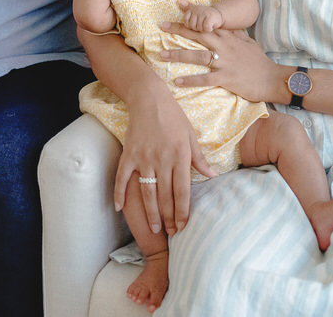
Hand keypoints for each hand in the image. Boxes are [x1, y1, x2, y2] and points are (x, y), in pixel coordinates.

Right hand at [114, 91, 215, 236]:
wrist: (149, 97)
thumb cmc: (173, 115)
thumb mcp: (191, 135)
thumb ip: (199, 158)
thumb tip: (212, 176)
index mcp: (180, 155)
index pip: (182, 190)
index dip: (183, 211)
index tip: (184, 226)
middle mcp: (162, 159)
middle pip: (165, 195)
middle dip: (169, 217)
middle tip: (171, 234)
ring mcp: (143, 158)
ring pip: (147, 192)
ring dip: (151, 212)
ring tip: (155, 228)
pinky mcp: (129, 154)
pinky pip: (122, 178)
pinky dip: (120, 193)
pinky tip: (120, 208)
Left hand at [161, 23, 282, 103]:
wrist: (270, 78)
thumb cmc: (258, 61)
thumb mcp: (247, 41)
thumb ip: (234, 33)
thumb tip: (225, 25)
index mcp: (228, 37)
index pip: (207, 23)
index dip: (193, 15)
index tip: (179, 6)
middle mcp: (223, 47)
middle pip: (197, 36)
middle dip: (179, 30)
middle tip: (162, 26)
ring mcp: (224, 62)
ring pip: (197, 56)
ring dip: (178, 55)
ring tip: (162, 55)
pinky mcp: (225, 78)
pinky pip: (204, 79)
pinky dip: (190, 80)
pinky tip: (177, 82)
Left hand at [178, 0, 223, 31]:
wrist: (219, 14)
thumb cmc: (205, 14)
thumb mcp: (195, 10)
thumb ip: (187, 7)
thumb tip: (179, 1)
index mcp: (192, 9)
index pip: (185, 20)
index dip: (190, 25)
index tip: (196, 22)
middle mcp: (197, 10)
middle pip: (192, 26)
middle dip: (197, 28)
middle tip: (202, 24)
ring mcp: (204, 13)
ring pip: (199, 28)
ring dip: (203, 29)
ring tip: (207, 24)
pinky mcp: (210, 17)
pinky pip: (206, 28)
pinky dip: (209, 29)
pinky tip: (211, 26)